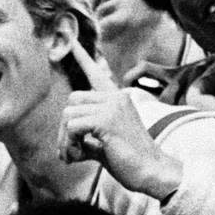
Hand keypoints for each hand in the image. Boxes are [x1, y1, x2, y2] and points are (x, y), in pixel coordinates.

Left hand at [58, 42, 182, 199]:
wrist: (151, 172)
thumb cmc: (130, 162)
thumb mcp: (106, 143)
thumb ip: (88, 135)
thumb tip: (64, 141)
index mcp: (119, 99)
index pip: (97, 74)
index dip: (83, 58)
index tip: (73, 42)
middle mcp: (116, 97)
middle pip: (72, 101)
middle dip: (63, 128)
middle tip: (69, 152)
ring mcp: (112, 106)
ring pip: (68, 114)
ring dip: (64, 140)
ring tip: (75, 157)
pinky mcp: (106, 120)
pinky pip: (71, 127)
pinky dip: (69, 144)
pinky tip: (79, 157)